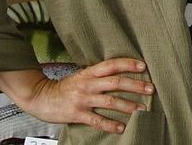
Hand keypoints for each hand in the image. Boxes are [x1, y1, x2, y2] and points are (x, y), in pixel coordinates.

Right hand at [0, 58, 154, 133]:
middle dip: (135, 86)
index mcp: (89, 72)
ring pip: (110, 101)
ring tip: (142, 109)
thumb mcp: (81, 75)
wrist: (40, 97)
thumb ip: (98, 75)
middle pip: (116, 82)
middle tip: (151, 89)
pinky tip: (121, 127)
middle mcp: (88, 84)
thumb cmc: (65, 87)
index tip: (143, 66)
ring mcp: (83, 99)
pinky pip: (97, 119)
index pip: (112, 65)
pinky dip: (110, 124)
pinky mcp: (77, 114)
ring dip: (128, 106)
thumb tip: (120, 73)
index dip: (128, 64)